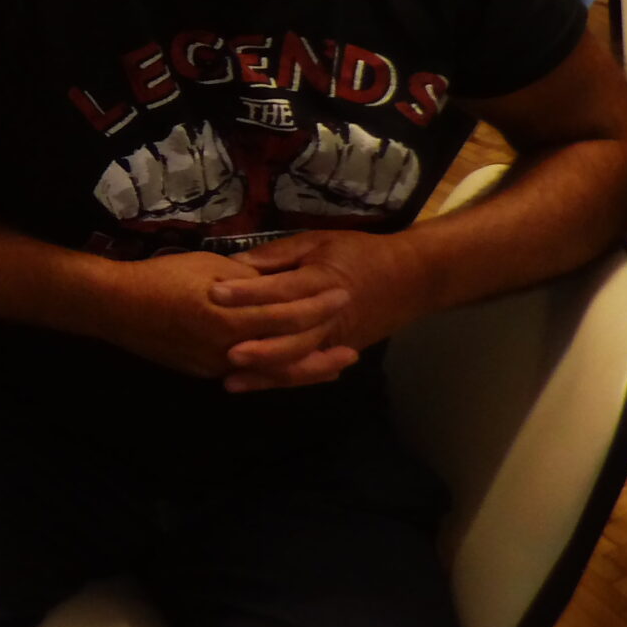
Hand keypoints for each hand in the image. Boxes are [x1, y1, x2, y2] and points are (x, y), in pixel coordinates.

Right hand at [89, 249, 344, 380]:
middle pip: (288, 355)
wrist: (117, 305)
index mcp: (234, 316)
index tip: (343, 294)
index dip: (319, 305)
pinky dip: (273, 374)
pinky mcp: (205, 372)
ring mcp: (217, 365)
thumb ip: (249, 281)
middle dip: (322, 354)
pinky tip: (288, 370)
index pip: (289, 314)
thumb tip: (279, 284)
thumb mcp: (211, 268)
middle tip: (353, 353)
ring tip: (331, 370)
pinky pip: (248, 375)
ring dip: (304, 372)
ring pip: (271, 373)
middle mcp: (230, 348)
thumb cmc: (163, 278)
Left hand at [214, 230, 430, 390]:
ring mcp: (337, 338)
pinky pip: (309, 370)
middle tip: (225, 351)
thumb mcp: (318, 241)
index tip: (214, 293)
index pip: (282, 290)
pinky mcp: (339, 350)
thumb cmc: (360, 253)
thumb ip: (277, 254)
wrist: (412, 278)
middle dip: (259, 347)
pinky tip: (253, 385)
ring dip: (266, 373)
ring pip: (300, 361)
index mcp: (323, 281)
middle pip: (293, 336)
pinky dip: (282, 380)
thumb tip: (236, 263)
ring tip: (230, 380)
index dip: (248, 292)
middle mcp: (330, 316)